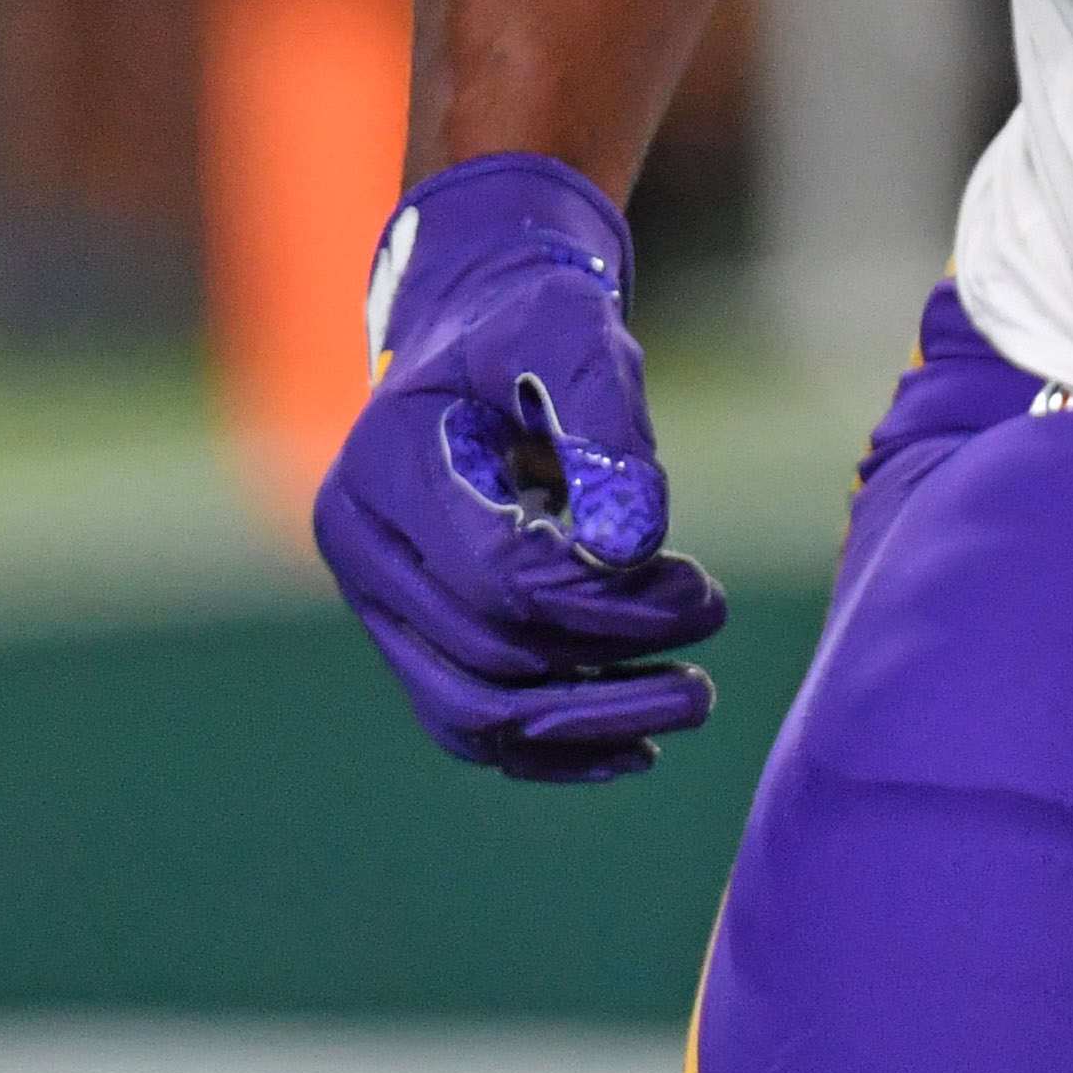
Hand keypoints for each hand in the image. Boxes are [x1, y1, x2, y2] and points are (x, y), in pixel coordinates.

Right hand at [313, 152, 728, 781]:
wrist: (477, 330)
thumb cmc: (532, 324)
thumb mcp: (573, 330)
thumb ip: (604, 421)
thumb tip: (634, 544)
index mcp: (385, 471)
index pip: (499, 577)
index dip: (608, 602)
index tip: (701, 588)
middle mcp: (361, 549)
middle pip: (489, 652)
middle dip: (613, 657)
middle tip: (711, 623)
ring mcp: (376, 602)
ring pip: (470, 712)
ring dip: (588, 723)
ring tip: (692, 696)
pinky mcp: (410, 635)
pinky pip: (466, 723)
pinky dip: (550, 749)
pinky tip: (635, 746)